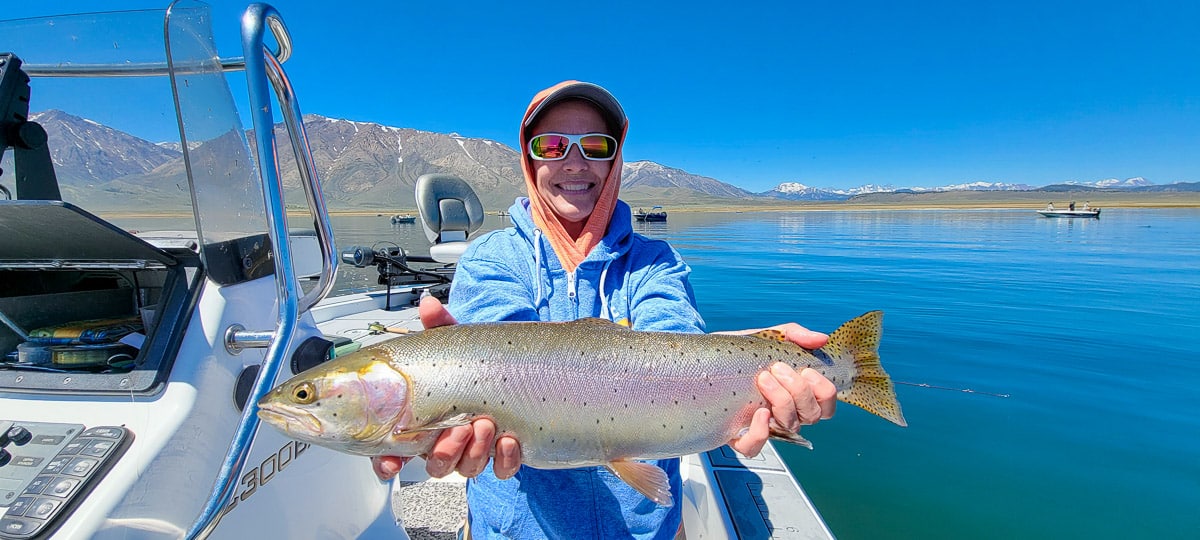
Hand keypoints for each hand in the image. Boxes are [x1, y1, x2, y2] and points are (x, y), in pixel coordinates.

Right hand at [371, 295, 522, 480]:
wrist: (522, 367)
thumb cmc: (477, 360)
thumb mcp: (455, 343)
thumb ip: (439, 327)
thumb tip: (429, 305)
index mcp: (425, 419)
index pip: (395, 451)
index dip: (387, 462)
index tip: (391, 462)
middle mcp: (448, 439)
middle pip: (435, 464)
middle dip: (445, 451)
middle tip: (461, 427)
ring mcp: (477, 449)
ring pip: (466, 468)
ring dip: (475, 452)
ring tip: (486, 424)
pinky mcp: (505, 455)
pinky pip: (502, 470)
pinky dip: (506, 459)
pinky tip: (510, 440)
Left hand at [720, 323, 837, 457]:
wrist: (703, 360)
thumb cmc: (739, 352)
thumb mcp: (767, 338)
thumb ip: (795, 335)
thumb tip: (821, 339)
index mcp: (795, 394)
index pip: (826, 405)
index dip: (823, 391)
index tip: (806, 369)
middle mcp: (783, 412)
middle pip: (813, 416)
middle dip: (799, 390)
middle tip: (777, 369)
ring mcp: (763, 425)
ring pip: (790, 427)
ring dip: (782, 401)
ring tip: (763, 378)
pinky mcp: (738, 435)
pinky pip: (755, 447)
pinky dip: (761, 432)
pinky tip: (758, 413)